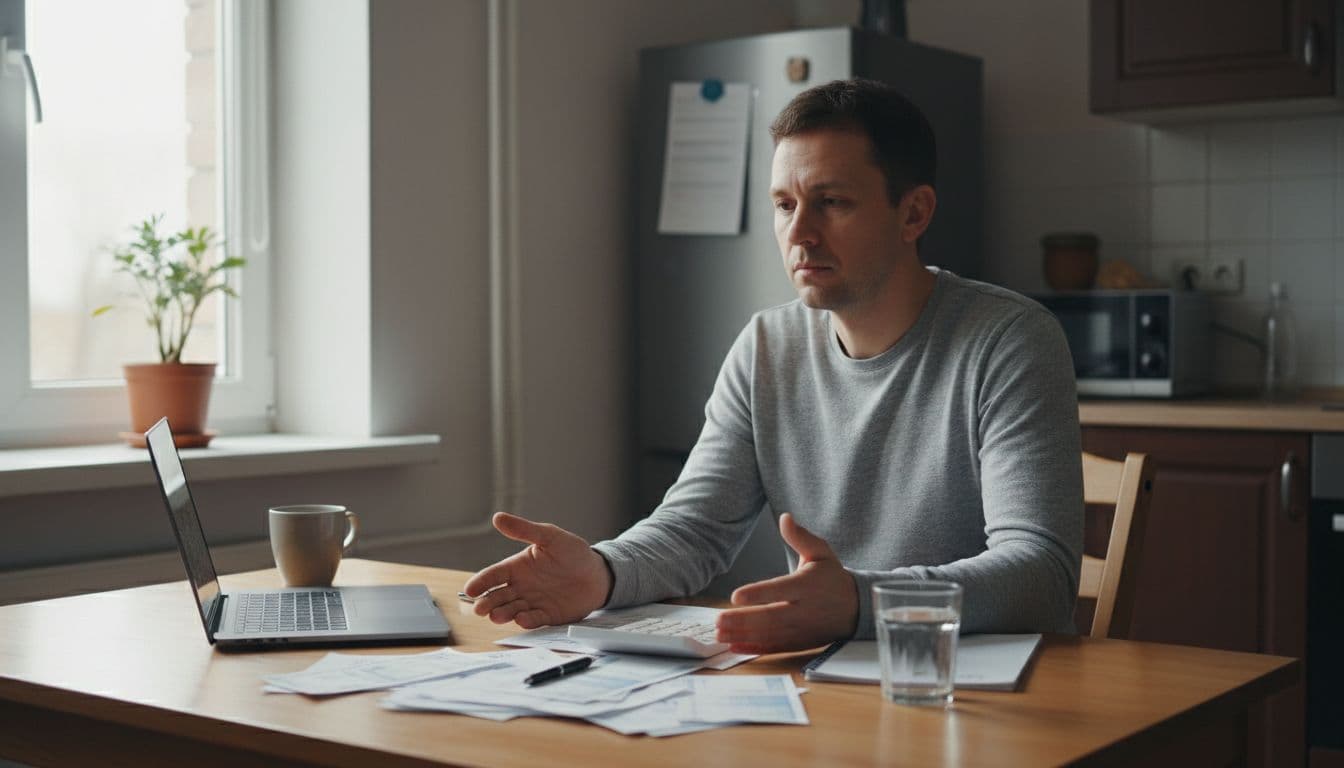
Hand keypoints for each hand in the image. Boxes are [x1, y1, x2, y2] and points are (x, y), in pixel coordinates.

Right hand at [461, 512, 611, 628]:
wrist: (598, 573)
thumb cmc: (573, 552)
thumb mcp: (549, 536)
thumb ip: (524, 530)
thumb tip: (498, 517)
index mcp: (517, 567)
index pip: (493, 575)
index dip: (481, 582)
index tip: (470, 589)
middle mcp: (521, 587)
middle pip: (497, 596)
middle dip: (487, 603)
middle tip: (480, 609)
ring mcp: (532, 602)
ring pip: (511, 610)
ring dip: (502, 614)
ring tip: (496, 616)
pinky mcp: (547, 616)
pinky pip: (533, 620)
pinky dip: (526, 621)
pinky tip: (521, 619)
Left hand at [715, 513, 857, 653]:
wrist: (856, 608)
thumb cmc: (833, 578)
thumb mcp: (822, 552)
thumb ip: (801, 537)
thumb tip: (785, 518)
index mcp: (806, 585)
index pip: (779, 590)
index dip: (758, 594)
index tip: (736, 596)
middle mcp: (803, 610)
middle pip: (770, 617)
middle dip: (743, 620)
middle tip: (719, 619)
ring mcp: (801, 630)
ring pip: (769, 636)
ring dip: (743, 636)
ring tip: (720, 633)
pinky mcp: (800, 643)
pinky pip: (775, 648)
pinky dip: (754, 650)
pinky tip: (735, 647)